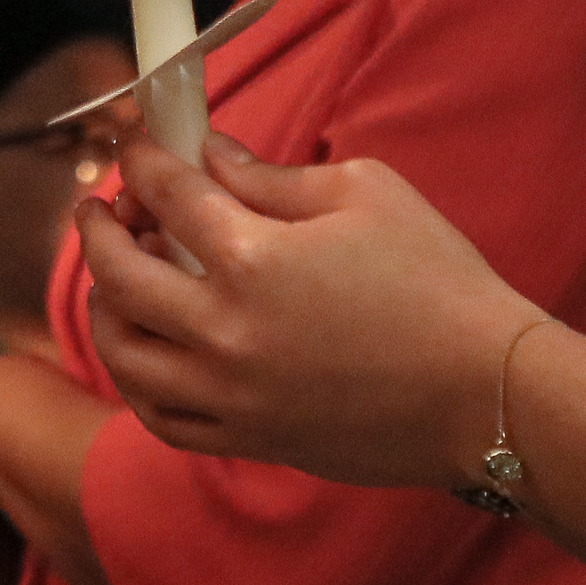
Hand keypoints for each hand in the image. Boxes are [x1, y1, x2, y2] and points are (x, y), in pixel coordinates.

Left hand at [79, 132, 535, 488]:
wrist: (486, 391)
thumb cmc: (438, 282)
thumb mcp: (366, 193)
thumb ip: (272, 177)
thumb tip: (213, 158)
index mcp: (252, 259)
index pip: (166, 194)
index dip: (141, 159)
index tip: (136, 145)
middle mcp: (225, 333)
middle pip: (119, 275)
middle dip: (98, 230)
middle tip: (103, 208)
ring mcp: (231, 396)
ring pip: (125, 355)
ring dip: (104, 306)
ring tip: (115, 279)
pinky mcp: (250, 439)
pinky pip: (162, 418)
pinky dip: (138, 381)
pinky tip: (148, 353)